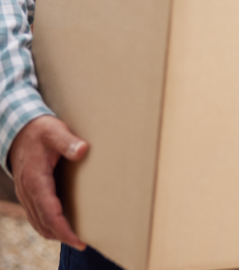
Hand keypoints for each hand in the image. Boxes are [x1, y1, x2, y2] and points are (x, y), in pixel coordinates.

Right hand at [9, 115, 88, 249]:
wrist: (20, 130)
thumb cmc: (41, 131)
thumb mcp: (55, 132)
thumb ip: (68, 141)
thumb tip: (82, 150)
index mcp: (35, 180)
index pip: (49, 212)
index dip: (63, 229)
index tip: (78, 240)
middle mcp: (28, 191)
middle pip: (43, 223)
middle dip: (62, 236)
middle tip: (82, 244)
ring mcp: (26, 194)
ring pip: (38, 222)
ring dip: (54, 233)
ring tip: (75, 239)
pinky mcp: (28, 193)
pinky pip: (35, 215)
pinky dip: (47, 225)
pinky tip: (61, 227)